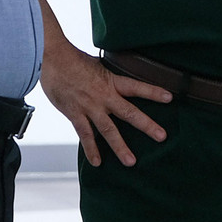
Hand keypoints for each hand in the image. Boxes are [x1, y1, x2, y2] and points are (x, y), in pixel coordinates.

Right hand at [39, 41, 172, 167]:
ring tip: (131, 162)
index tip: (169, 98)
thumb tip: (118, 82)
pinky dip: (91, 150)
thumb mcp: (98, 65)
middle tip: (162, 137)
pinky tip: (98, 162)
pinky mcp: (75, 114)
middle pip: (129, 113)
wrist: (52, 59)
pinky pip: (85, 135)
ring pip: (108, 130)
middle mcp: (103, 96)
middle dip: (146, 125)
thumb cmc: (74, 60)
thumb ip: (108, 78)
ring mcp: (89, 107)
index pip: (137, 86)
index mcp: (111, 81)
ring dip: (120, 146)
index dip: (153, 92)